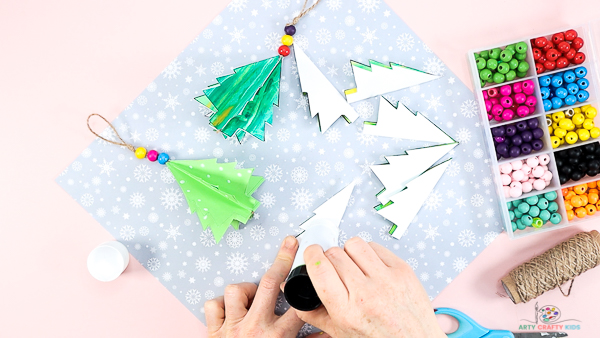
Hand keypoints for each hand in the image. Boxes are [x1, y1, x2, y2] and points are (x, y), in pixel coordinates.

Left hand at [205, 236, 305, 337]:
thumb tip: (323, 332)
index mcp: (277, 337)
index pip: (297, 305)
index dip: (304, 285)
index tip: (310, 271)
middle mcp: (254, 329)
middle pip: (269, 284)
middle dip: (282, 260)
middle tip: (288, 246)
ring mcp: (232, 329)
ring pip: (236, 290)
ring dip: (246, 289)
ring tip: (252, 296)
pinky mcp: (214, 332)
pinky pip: (213, 306)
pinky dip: (222, 303)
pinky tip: (231, 308)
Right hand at [295, 237, 445, 337]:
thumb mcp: (341, 333)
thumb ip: (315, 313)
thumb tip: (295, 296)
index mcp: (347, 311)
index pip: (320, 269)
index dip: (311, 256)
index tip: (311, 253)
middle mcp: (367, 294)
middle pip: (335, 255)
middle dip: (329, 257)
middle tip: (333, 266)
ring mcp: (387, 280)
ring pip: (354, 244)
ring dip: (349, 251)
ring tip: (353, 265)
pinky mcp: (402, 270)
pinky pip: (376, 246)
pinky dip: (369, 252)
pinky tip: (370, 266)